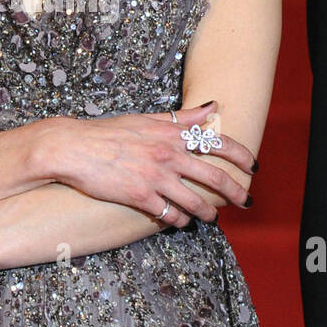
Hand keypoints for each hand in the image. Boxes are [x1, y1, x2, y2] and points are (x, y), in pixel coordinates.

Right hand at [54, 101, 256, 226]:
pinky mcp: (141, 197)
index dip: (242, 156)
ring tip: (212, 217)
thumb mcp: (147, 120)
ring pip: (196, 202)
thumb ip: (182, 117)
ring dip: (209, 213)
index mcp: (172, 134)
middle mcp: (169, 155)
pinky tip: (181, 222)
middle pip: (216, 178)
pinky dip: (180, 221)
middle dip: (236, 193)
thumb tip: (212, 105)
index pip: (218, 143)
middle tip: (246, 202)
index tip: (253, 167)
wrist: (74, 148)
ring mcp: (156, 178)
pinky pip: (171, 215)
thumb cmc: (109, 132)